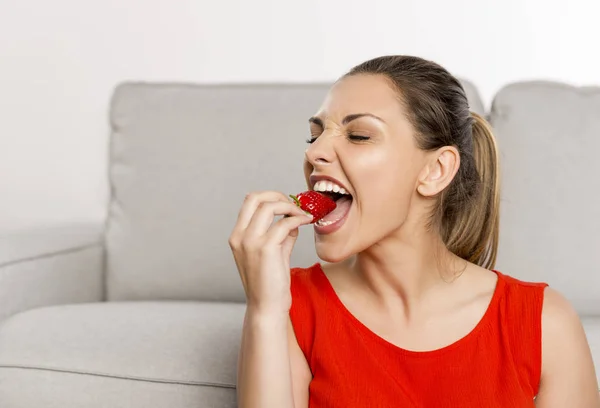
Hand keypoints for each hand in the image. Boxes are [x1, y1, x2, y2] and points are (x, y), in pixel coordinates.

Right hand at [229, 191, 312, 315]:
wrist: (267, 307)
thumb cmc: (270, 283)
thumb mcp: (273, 253)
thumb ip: (280, 235)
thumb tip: (292, 219)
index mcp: (237, 236)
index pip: (249, 202)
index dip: (269, 197)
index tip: (287, 204)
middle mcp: (240, 236)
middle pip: (255, 198)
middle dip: (278, 195)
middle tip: (295, 204)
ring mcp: (250, 242)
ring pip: (270, 207)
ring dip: (290, 206)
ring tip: (303, 214)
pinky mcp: (265, 248)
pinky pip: (284, 223)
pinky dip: (298, 219)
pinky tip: (306, 222)